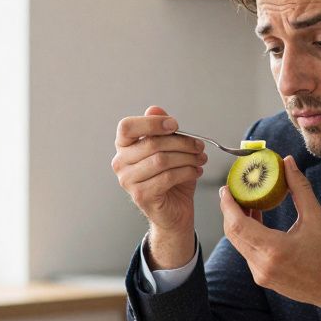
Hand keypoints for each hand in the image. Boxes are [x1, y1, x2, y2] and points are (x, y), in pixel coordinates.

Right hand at [111, 106, 206, 268]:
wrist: (174, 211)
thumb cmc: (171, 180)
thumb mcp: (169, 150)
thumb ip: (162, 130)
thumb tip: (155, 109)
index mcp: (123, 147)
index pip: (127, 127)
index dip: (152, 123)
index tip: (175, 125)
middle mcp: (120, 163)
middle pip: (152, 143)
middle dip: (182, 143)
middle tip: (199, 146)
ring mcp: (128, 181)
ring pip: (161, 160)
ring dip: (187, 158)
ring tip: (200, 159)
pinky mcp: (141, 195)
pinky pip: (167, 177)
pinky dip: (186, 172)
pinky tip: (195, 171)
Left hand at [219, 156, 320, 319]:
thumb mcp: (317, 217)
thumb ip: (299, 188)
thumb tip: (288, 163)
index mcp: (274, 249)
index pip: (238, 225)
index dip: (228, 205)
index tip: (226, 189)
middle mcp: (262, 265)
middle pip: (233, 234)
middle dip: (230, 211)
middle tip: (233, 191)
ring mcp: (261, 275)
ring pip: (239, 244)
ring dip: (239, 224)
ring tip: (247, 203)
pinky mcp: (264, 279)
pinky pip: (248, 254)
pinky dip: (248, 236)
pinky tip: (257, 222)